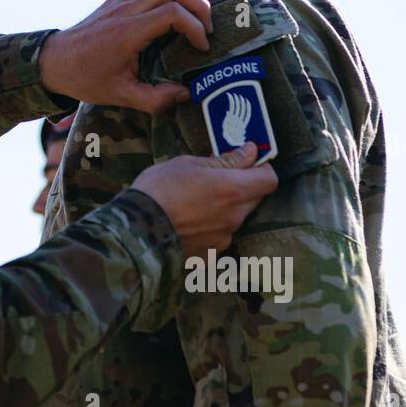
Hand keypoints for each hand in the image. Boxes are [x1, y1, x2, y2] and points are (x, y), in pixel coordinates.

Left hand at [39, 0, 210, 113]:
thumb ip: (155, 99)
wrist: (55, 62)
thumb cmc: (86, 79)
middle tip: (206, 28)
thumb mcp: (120, 96)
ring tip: (193, 12)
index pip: (172, 14)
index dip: (195, 27)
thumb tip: (186, 93)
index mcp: (128, 33)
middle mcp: (126, 9)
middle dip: (199, 5)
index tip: (201, 47)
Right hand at [130, 142, 277, 255]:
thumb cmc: (159, 190)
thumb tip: (250, 152)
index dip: (261, 168)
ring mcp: (223, 238)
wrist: (135, 231)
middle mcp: (234, 217)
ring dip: (224, 208)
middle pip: (255, 198)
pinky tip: (187, 222)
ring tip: (193, 203)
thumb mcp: (188, 164)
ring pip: (235, 217)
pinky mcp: (210, 254)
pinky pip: (219, 235)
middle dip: (242, 187)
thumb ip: (225, 160)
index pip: (270, 179)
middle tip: (215, 179)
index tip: (246, 162)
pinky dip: (210, 227)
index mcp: (232, 190)